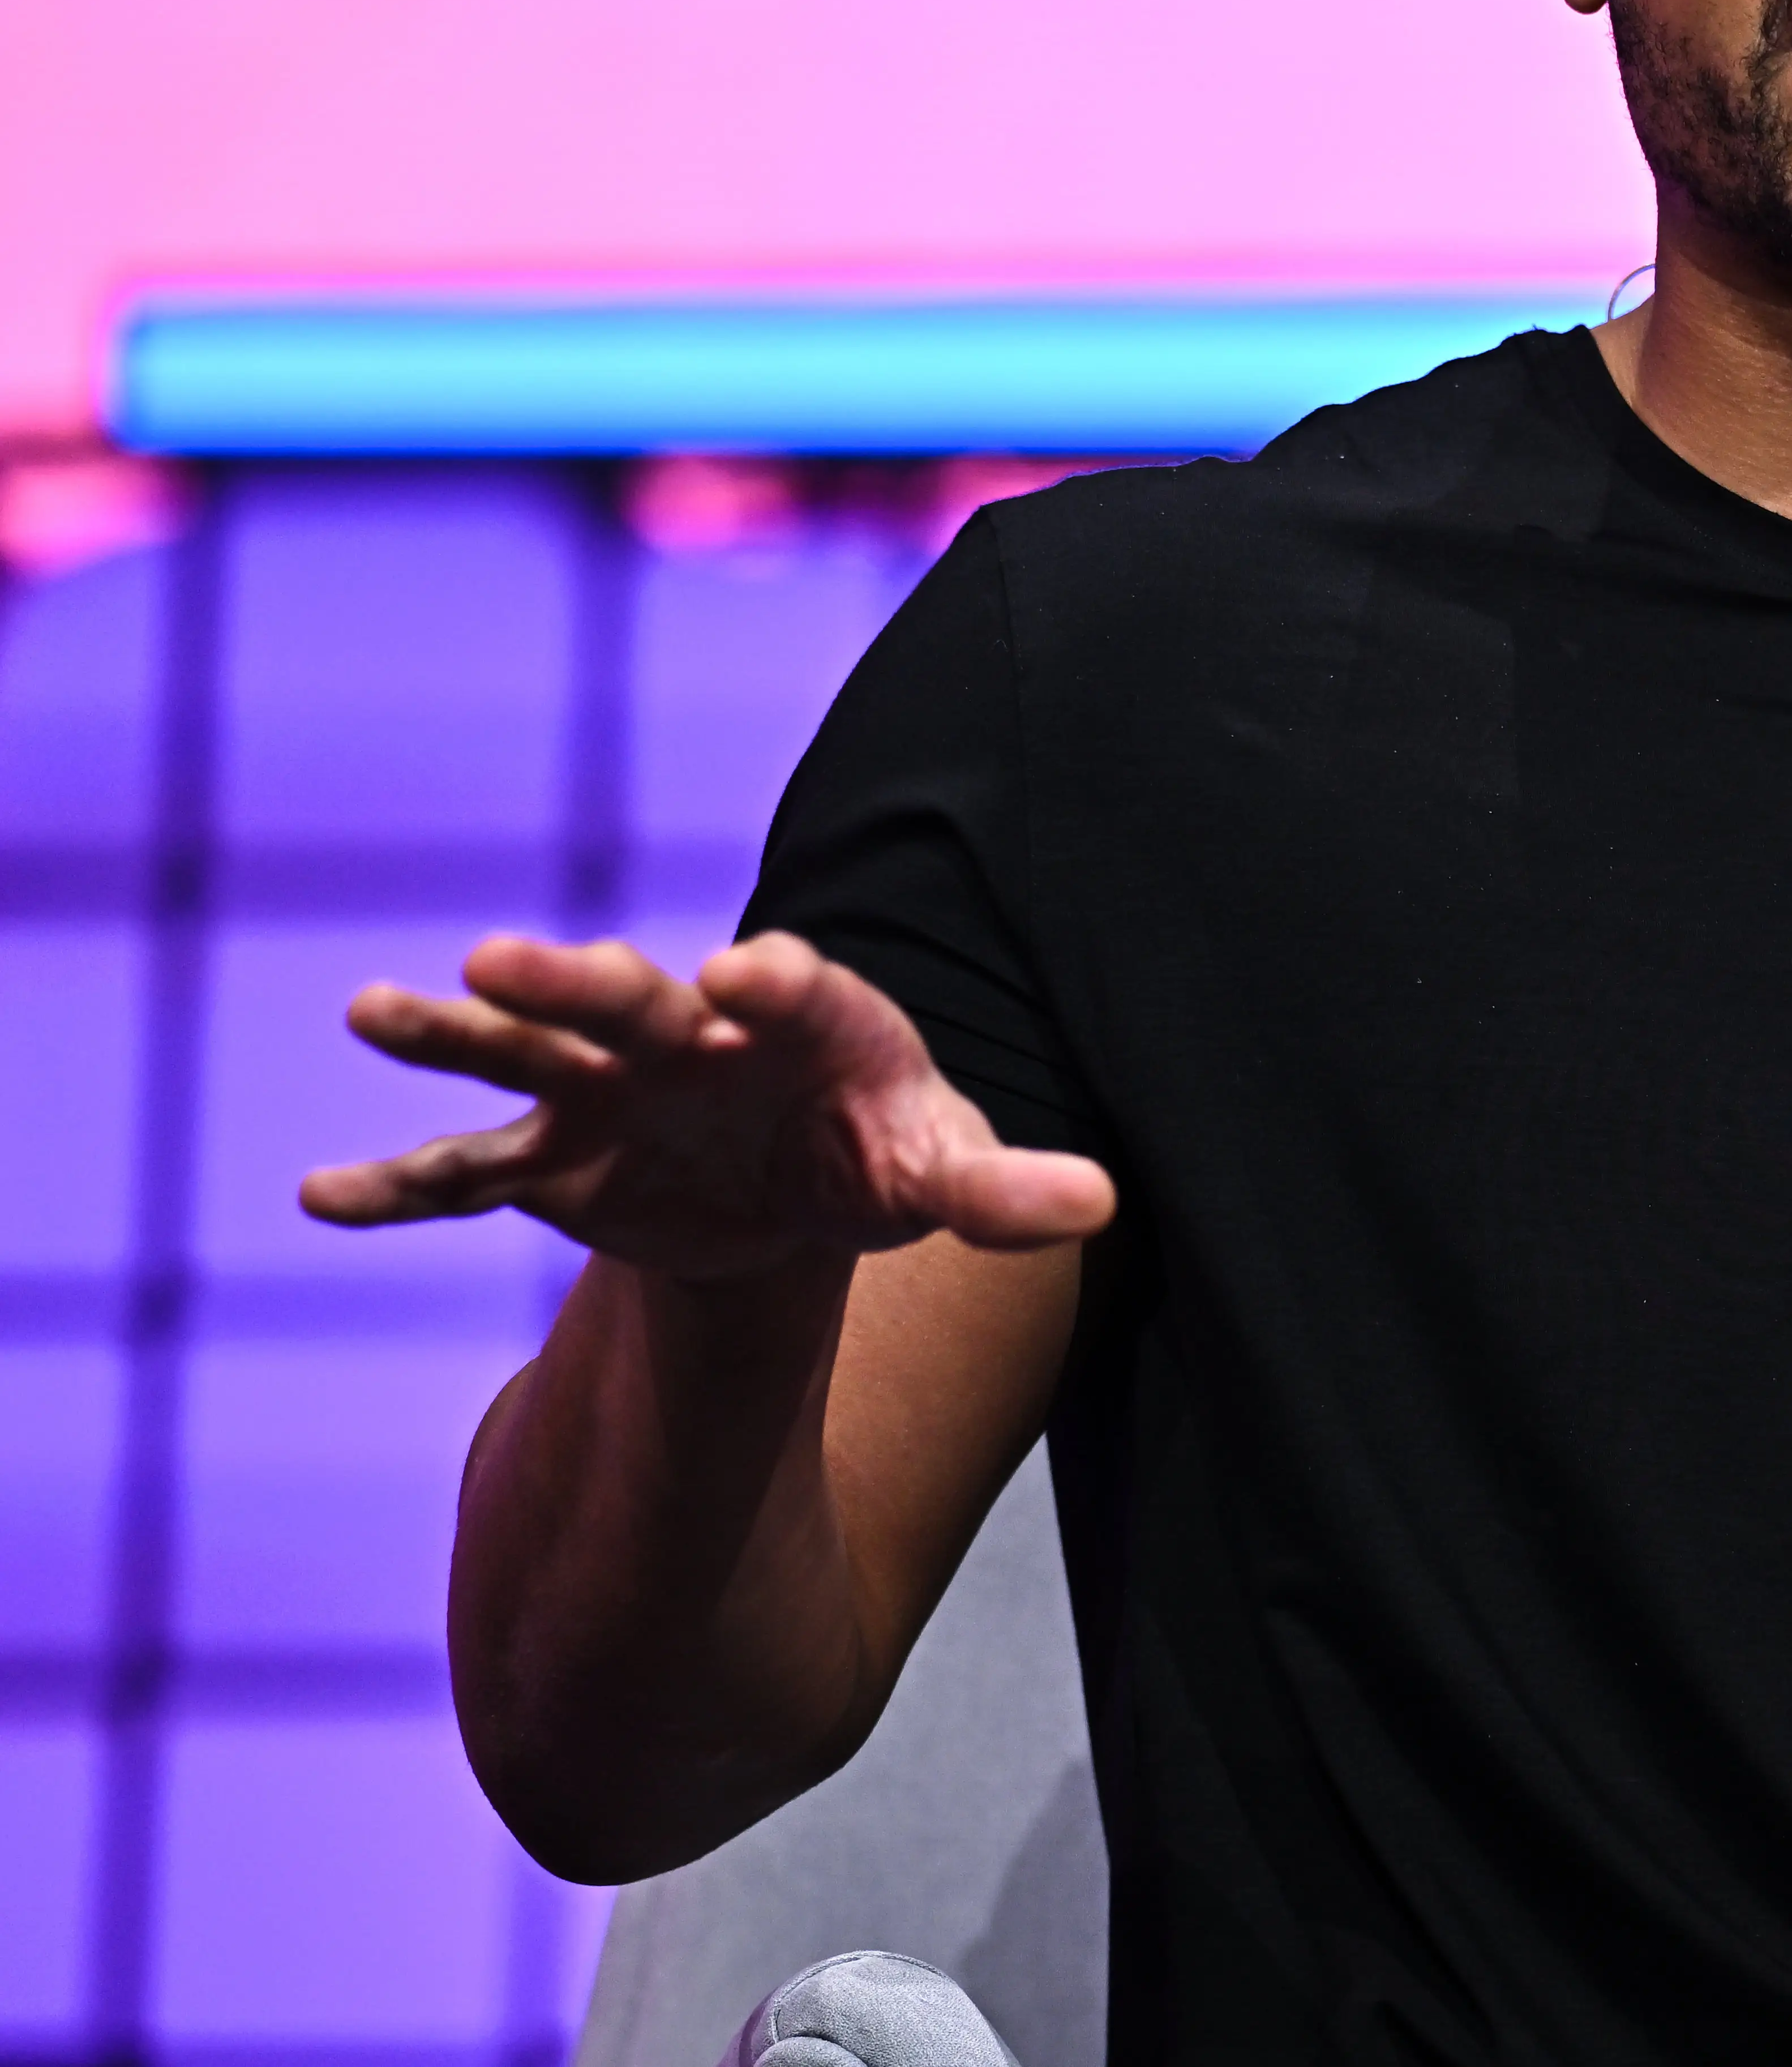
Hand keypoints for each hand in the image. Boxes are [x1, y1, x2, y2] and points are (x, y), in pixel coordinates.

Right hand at [307, 932, 1113, 1283]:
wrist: (800, 1176)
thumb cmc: (877, 1150)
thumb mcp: (940, 1171)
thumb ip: (1004, 1187)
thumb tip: (1099, 1203)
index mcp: (800, 1019)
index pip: (792, 988)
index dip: (775, 980)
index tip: (749, 975)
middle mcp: (687, 1033)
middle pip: (629, 996)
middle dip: (578, 980)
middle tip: (514, 960)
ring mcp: (606, 1093)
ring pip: (523, 1052)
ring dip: (455, 1033)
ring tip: (377, 1012)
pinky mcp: (553, 1161)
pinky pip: (463, 1171)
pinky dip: (398, 1184)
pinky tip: (320, 1198)